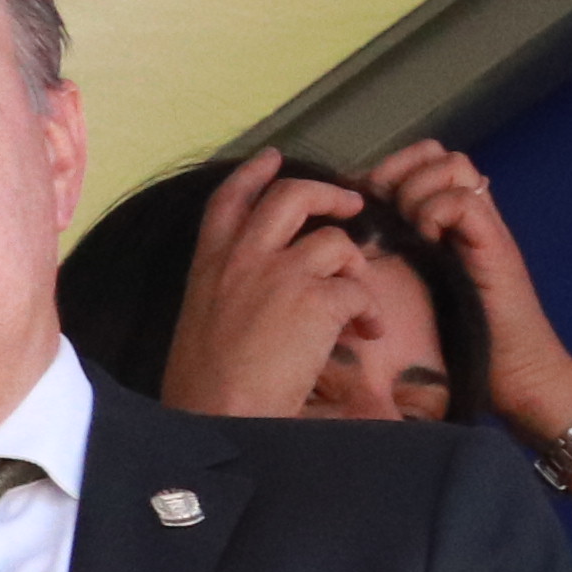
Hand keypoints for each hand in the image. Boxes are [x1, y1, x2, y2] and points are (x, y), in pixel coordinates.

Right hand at [157, 154, 388, 421]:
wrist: (217, 414)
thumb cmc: (206, 383)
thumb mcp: (202, 318)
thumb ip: (230, 287)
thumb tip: (272, 284)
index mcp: (209, 262)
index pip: (229, 198)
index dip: (255, 173)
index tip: (274, 158)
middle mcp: (242, 257)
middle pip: (291, 195)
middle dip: (328, 194)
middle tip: (351, 205)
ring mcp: (279, 274)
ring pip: (336, 241)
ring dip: (357, 270)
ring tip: (360, 306)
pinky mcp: (315, 300)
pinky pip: (358, 289)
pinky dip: (369, 311)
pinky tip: (366, 334)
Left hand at [358, 140, 571, 444]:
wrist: (508, 368)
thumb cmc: (451, 337)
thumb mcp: (400, 285)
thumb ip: (381, 251)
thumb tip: (339, 228)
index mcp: (439, 219)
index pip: (414, 159)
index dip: (383, 171)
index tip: (357, 204)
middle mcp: (463, 213)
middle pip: (433, 151)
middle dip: (398, 170)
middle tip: (381, 209)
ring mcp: (482, 224)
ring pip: (450, 163)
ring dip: (417, 190)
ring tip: (408, 229)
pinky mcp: (495, 242)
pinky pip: (461, 200)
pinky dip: (436, 213)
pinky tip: (427, 243)